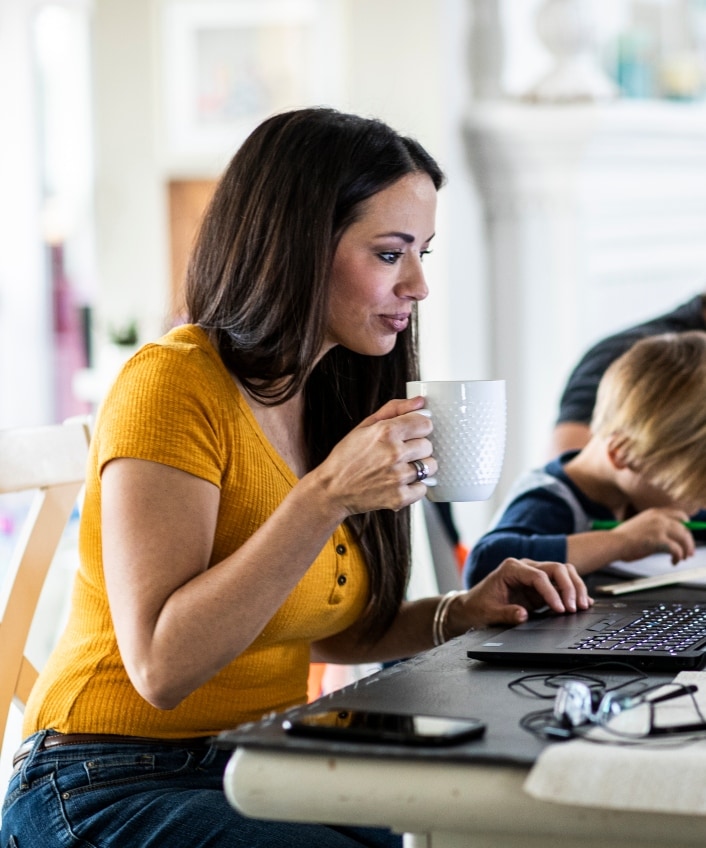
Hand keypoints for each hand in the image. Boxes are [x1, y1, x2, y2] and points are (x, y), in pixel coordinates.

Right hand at [311, 397, 437, 515]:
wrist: (332, 489)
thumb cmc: (346, 457)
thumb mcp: (364, 426)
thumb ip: (394, 409)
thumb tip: (420, 402)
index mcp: (386, 432)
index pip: (425, 424)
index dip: (418, 428)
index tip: (410, 433)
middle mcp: (394, 453)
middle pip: (428, 445)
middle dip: (417, 448)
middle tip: (399, 453)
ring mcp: (398, 477)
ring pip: (430, 467)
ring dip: (419, 467)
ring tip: (400, 468)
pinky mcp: (399, 497)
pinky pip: (423, 488)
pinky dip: (414, 487)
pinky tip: (399, 483)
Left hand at [450, 558, 592, 630]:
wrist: (472, 607)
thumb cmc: (478, 606)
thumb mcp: (489, 613)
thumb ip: (506, 613)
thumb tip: (523, 615)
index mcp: (511, 568)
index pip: (538, 576)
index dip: (552, 592)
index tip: (560, 609)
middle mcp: (525, 567)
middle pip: (556, 569)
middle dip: (569, 587)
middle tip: (575, 608)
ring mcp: (534, 574)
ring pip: (563, 572)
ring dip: (575, 587)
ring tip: (583, 606)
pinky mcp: (540, 585)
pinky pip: (561, 583)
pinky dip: (574, 591)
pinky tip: (584, 602)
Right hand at [612, 508, 693, 564]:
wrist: (614, 542)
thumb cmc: (622, 538)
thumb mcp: (640, 526)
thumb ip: (654, 528)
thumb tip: (667, 540)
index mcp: (654, 512)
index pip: (679, 515)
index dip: (686, 525)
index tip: (687, 533)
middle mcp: (660, 518)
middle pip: (684, 529)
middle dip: (688, 542)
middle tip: (689, 552)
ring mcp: (660, 528)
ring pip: (684, 539)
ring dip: (685, 550)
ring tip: (682, 558)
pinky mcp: (660, 540)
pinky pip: (677, 550)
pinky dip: (678, 557)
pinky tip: (673, 562)